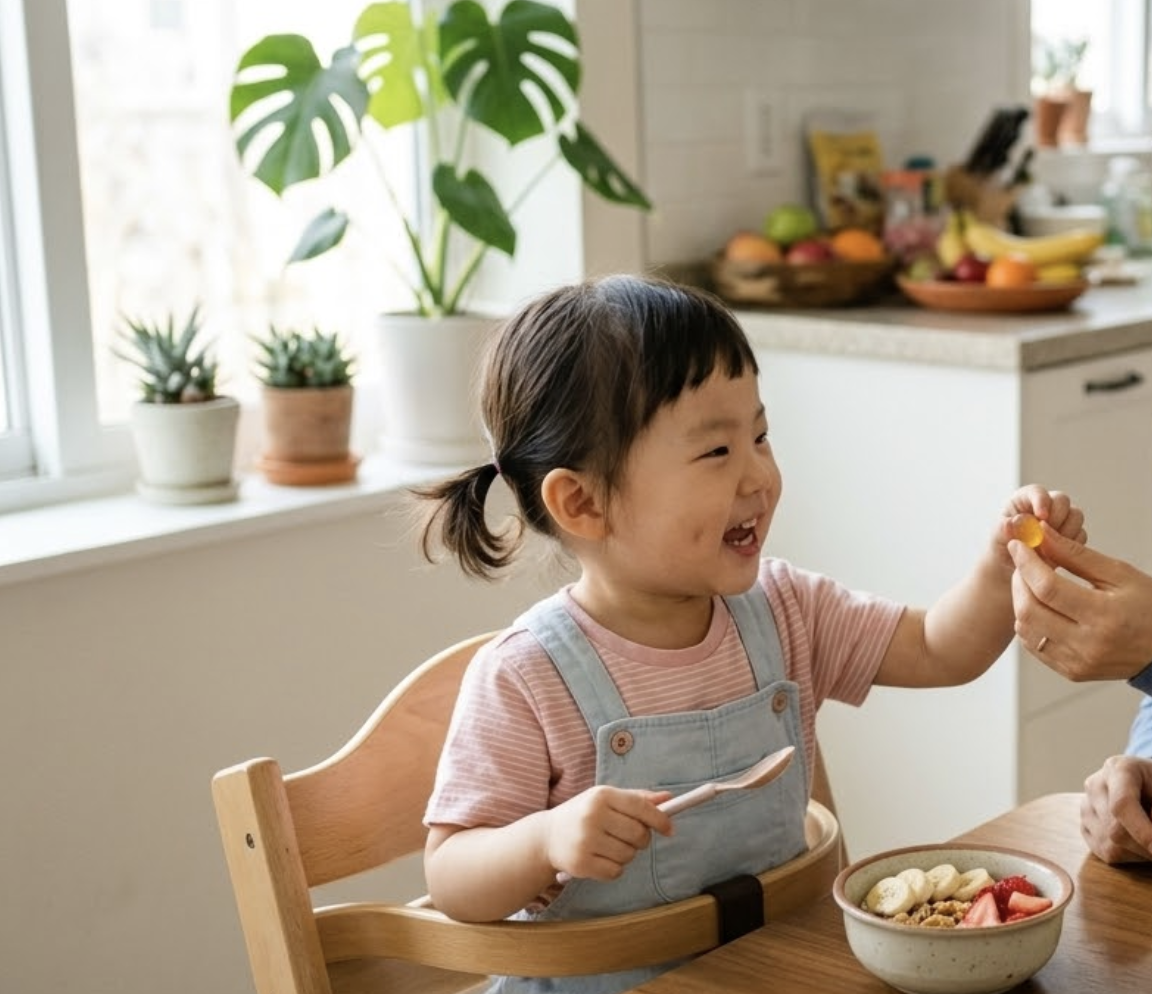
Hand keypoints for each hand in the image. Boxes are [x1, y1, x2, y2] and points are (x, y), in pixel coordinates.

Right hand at [545, 785, 671, 881]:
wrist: (547, 836)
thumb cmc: (583, 814)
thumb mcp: (606, 799)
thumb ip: (637, 798)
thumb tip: (668, 798)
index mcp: (601, 796)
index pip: (640, 807)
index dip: (660, 819)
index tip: (669, 829)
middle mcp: (593, 816)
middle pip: (639, 834)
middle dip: (641, 839)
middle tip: (630, 837)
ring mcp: (585, 840)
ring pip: (629, 855)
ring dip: (626, 854)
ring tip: (610, 846)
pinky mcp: (581, 864)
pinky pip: (615, 872)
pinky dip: (614, 868)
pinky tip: (601, 859)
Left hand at [997, 486, 1085, 566]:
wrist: (1012, 564)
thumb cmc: (1003, 544)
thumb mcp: (999, 536)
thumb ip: (1007, 528)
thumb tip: (1020, 521)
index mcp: (1025, 499)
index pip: (1037, 492)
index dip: (1042, 501)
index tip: (1042, 517)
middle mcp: (1046, 505)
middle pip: (1062, 500)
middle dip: (1056, 518)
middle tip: (1045, 536)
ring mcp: (1062, 518)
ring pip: (1075, 516)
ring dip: (1064, 533)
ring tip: (1046, 549)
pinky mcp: (1072, 532)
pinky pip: (1081, 535)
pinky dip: (1070, 545)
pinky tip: (1056, 555)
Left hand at [1010, 526, 1151, 680]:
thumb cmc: (1150, 608)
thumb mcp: (1120, 574)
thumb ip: (1077, 555)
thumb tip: (1043, 534)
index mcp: (1106, 616)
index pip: (1048, 588)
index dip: (1027, 564)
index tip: (1018, 545)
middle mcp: (1089, 644)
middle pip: (1030, 610)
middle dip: (1019, 580)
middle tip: (1024, 562)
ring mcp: (1078, 662)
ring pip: (1025, 629)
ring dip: (1020, 601)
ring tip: (1032, 582)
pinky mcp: (1071, 672)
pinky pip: (1033, 645)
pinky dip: (1028, 622)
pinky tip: (1040, 606)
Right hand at [1080, 755, 1151, 863]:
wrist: (1146, 783)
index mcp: (1119, 769)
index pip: (1123, 804)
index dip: (1143, 833)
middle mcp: (1096, 785)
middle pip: (1116, 830)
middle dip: (1145, 846)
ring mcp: (1086, 805)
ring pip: (1111, 846)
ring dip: (1140, 852)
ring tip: (1151, 838)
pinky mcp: (1084, 825)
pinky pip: (1105, 852)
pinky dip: (1129, 855)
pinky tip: (1140, 841)